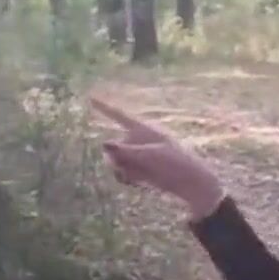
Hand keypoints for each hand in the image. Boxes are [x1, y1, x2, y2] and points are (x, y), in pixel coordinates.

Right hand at [90, 96, 224, 220]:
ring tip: (139, 175)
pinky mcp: (138, 169)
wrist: (188, 181)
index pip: (118, 115)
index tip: (89, 97)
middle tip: (133, 164)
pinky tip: (140, 182)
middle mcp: (136, 140)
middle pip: (112, 146)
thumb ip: (125, 150)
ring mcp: (136, 154)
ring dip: (121, 170)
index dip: (103, 107)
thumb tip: (103, 144)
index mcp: (142, 128)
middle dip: (116, 157)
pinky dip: (127, 178)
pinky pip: (122, 173)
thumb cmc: (174, 163)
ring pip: (114, 161)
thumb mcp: (149, 155)